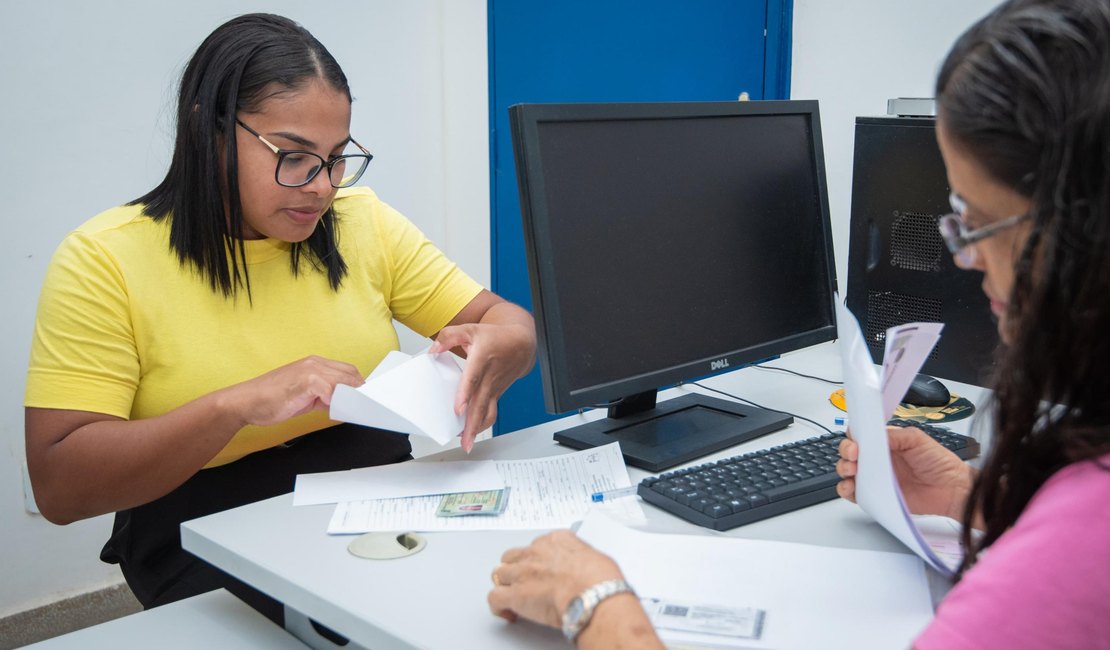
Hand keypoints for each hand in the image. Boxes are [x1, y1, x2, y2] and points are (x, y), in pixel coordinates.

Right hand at [221, 356, 364, 426]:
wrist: (246, 402)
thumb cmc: (271, 401)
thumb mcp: (304, 397)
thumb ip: (324, 396)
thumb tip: (342, 404)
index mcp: (314, 364)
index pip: (347, 371)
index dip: (358, 385)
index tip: (366, 399)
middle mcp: (314, 363)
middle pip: (350, 374)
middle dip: (360, 390)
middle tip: (365, 406)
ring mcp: (310, 370)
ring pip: (344, 380)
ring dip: (352, 396)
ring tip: (356, 409)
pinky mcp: (305, 381)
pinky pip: (331, 389)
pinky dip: (337, 399)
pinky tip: (335, 409)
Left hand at [430, 320, 534, 451]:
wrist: (521, 344)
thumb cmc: (496, 338)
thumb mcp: (470, 329)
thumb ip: (448, 336)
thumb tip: (433, 350)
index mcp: (482, 359)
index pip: (473, 379)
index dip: (465, 395)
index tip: (458, 409)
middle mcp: (489, 377)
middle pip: (480, 404)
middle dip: (472, 424)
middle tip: (464, 440)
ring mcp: (494, 388)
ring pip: (487, 412)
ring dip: (477, 429)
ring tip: (467, 442)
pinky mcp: (496, 395)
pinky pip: (490, 412)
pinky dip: (482, 424)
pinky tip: (472, 433)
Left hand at [488, 530, 624, 626]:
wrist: (593, 594)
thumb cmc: (600, 579)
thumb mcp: (596, 558)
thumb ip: (583, 559)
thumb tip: (586, 569)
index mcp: (556, 541)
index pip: (538, 545)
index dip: (538, 560)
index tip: (544, 570)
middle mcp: (536, 552)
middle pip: (514, 557)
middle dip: (517, 568)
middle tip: (525, 582)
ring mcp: (522, 572)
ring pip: (499, 573)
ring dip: (505, 584)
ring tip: (513, 596)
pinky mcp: (515, 595)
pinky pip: (494, 598)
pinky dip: (498, 607)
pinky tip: (507, 613)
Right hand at [836, 425, 974, 520]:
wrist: (953, 490)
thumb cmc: (940, 464)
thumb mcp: (917, 439)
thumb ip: (894, 435)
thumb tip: (874, 434)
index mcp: (886, 443)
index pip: (860, 436)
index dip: (853, 438)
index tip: (856, 443)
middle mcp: (878, 459)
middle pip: (849, 453)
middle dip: (845, 453)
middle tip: (854, 457)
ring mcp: (876, 478)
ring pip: (847, 472)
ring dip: (843, 470)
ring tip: (852, 472)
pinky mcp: (877, 496)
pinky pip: (855, 494)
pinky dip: (847, 490)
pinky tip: (851, 487)